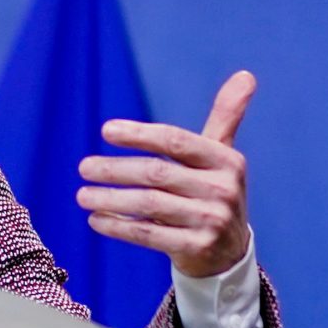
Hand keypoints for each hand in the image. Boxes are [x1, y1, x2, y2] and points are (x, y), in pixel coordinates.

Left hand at [74, 70, 254, 279]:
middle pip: (157, 174)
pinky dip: (119, 227)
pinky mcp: (197, 248)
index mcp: (227, 160)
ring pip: (149, 205)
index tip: (106, 131)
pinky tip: (96, 220)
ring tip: (82, 195)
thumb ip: (226, 116)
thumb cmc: (214, 193)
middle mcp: (222, 189)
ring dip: (110, 199)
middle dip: (115, 170)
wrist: (229, 252)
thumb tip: (245, 74)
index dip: (139, 134)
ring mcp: (212, 221)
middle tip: (83, 167)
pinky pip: (149, 235)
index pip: (176, 141)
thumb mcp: (222, 156)